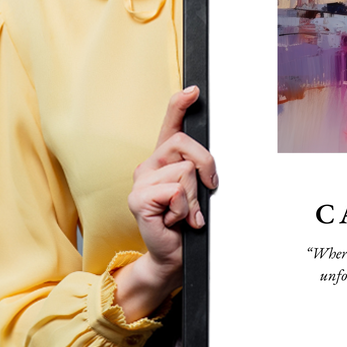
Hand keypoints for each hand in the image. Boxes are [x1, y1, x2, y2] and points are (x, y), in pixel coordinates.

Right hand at [113, 86, 217, 320]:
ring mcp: (140, 181)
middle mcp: (149, 165)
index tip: (194, 90)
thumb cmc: (187, 223)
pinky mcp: (138, 199)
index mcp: (164, 160)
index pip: (170, 124)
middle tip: (206, 190)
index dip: (180, 105)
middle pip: (185, 144)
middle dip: (206, 166)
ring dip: (194, 197)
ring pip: (185, 171)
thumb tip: (209, 163)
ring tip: (185, 213)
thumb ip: (199, 171)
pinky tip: (175, 220)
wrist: (173, 255)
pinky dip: (184, 209)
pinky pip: (175, 191)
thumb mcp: (198, 191)